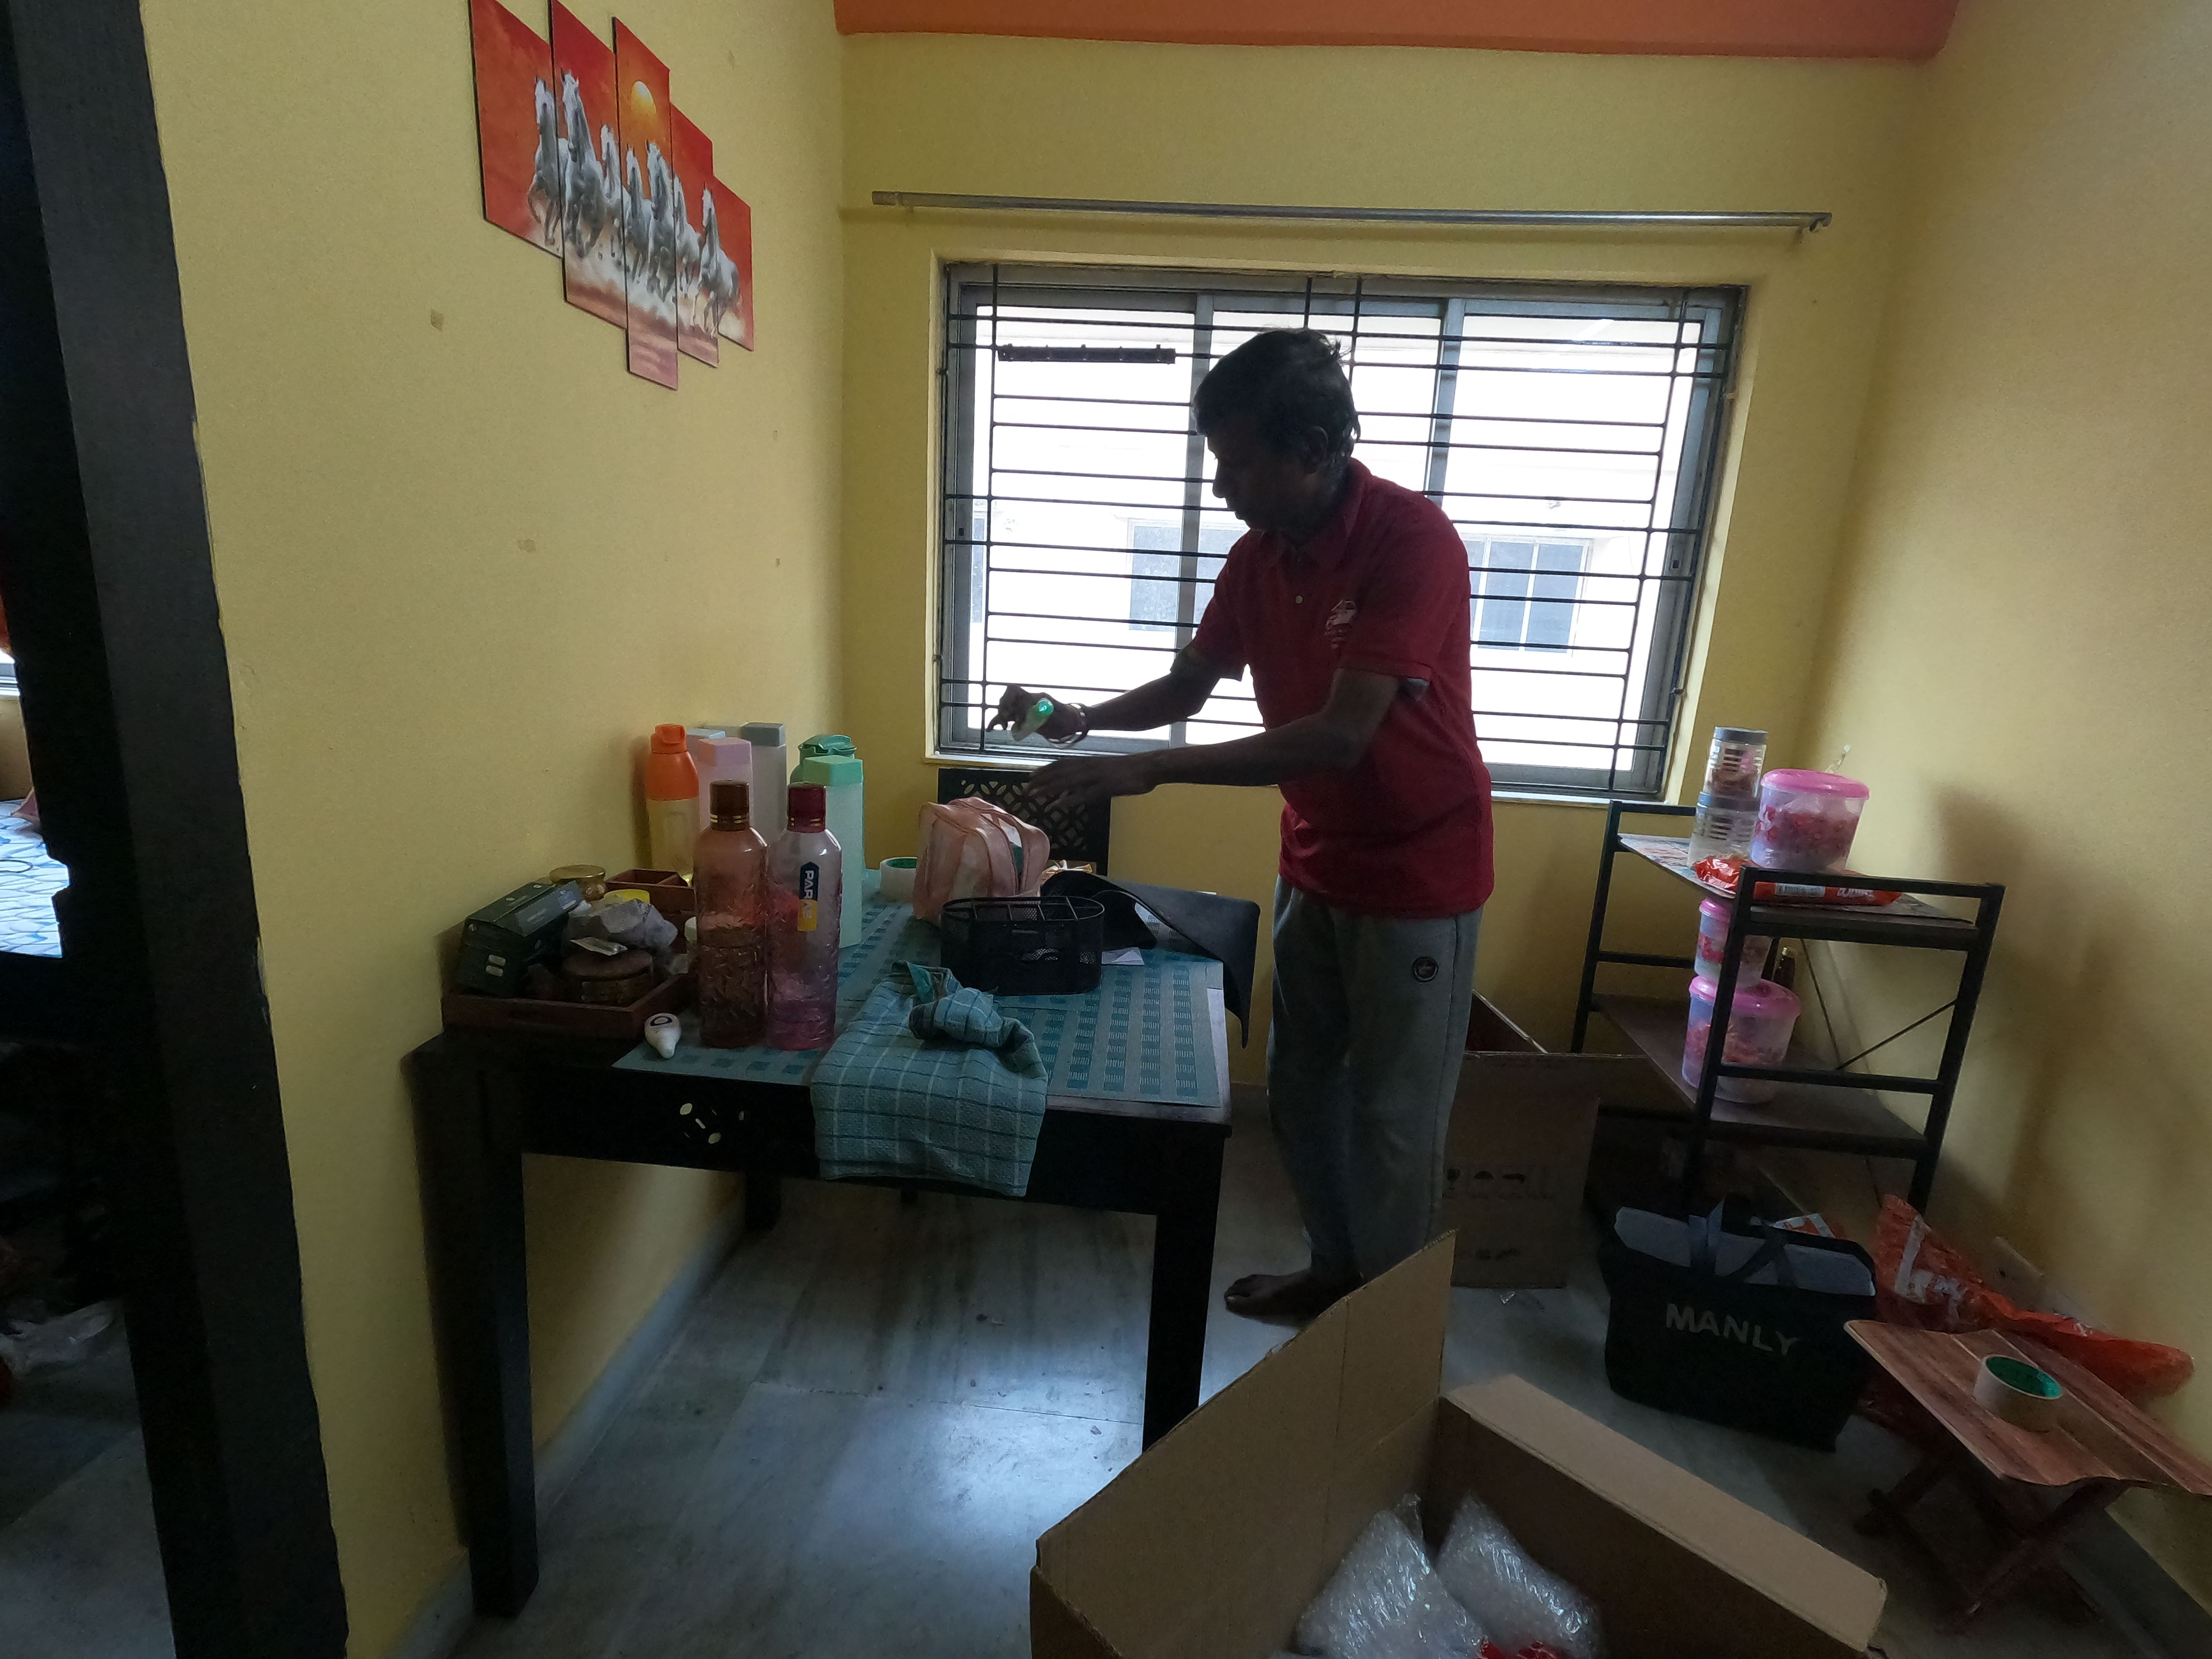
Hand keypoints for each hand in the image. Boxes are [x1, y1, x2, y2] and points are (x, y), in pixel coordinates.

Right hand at [986, 685, 1080, 740]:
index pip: (1014, 690)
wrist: (1071, 724)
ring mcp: (1024, 710)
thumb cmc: (1067, 718)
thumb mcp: (1057, 714)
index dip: (1006, 698)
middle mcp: (1027, 701)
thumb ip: (1044, 710)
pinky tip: (991, 729)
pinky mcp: (1023, 719)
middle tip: (1006, 723)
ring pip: (1005, 709)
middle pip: (1006, 699)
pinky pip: (1008, 718)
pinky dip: (998, 722)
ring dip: (1000, 717)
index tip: (1009, 712)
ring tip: (1002, 727)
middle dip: (1002, 709)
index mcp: (1034, 698)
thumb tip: (1031, 708)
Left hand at [1025, 752, 1157, 808]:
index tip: (1030, 777)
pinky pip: (1083, 794)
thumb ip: (1089, 776)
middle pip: (1059, 773)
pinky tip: (1057, 805)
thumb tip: (1075, 786)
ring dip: (1049, 788)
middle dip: (1041, 781)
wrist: (1148, 767)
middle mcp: (1088, 766)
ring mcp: (1096, 776)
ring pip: (1067, 781)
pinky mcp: (1105, 787)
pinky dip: (1069, 799)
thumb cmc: (1128, 769)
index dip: (1045, 770)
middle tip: (1025, 789)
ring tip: (1034, 795)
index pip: (1062, 764)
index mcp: (1089, 761)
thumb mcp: (1105, 770)